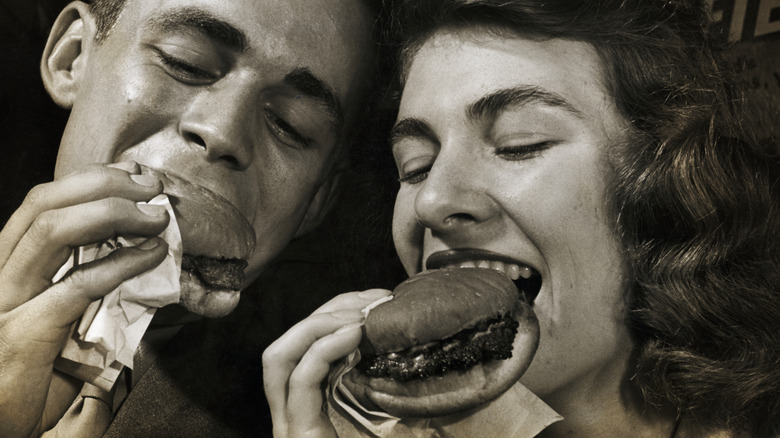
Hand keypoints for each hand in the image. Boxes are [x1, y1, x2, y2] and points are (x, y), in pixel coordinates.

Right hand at [0, 161, 169, 437]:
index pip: (42, 202)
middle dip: (106, 186)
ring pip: (51, 232)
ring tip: (157, 218)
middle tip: (153, 189)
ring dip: (113, 214)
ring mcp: (4, 302)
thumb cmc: (35, 371)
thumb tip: (144, 251)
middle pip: (44, 205)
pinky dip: (120, 264)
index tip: (137, 177)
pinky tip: (151, 256)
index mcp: (7, 264)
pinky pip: (76, 285)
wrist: (3, 426)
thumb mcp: (62, 317)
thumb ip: (88, 281)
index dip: (92, 181)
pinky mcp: (21, 335)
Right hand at [263, 289, 390, 437]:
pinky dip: (324, 349)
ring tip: (359, 316)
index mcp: (310, 403)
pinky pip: (302, 380)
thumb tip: (401, 338)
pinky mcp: (300, 434)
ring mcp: (291, 423)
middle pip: (291, 341)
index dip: (336, 312)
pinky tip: (354, 335)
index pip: (306, 342)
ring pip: (281, 356)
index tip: (376, 299)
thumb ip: (384, 380)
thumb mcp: (388, 410)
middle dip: (328, 311)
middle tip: (371, 300)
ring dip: (320, 325)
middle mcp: (293, 410)